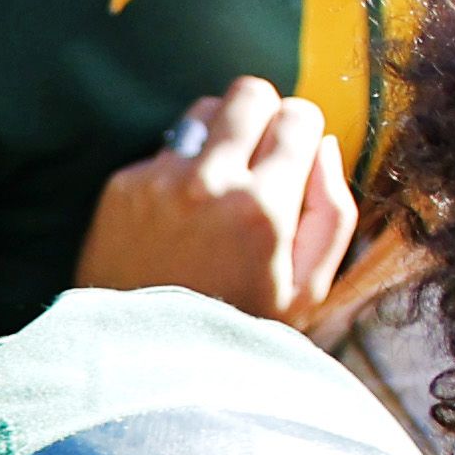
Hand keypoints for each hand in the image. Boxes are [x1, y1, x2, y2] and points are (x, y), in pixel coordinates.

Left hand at [71, 73, 353, 326]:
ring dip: (221, 134)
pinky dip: (179, 170)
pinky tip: (180, 215)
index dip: (305, 131)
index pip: (299, 116)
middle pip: (250, 93)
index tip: (298, 153)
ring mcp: (159, 180)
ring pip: (205, 109)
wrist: (145, 361)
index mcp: (262, 209)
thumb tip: (325, 146)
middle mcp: (208, 184)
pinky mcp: (122, 186)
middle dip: (265, 115)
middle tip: (263, 153)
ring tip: (222, 183)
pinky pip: (166, 148)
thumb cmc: (236, 329)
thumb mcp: (306, 289)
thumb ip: (332, 212)